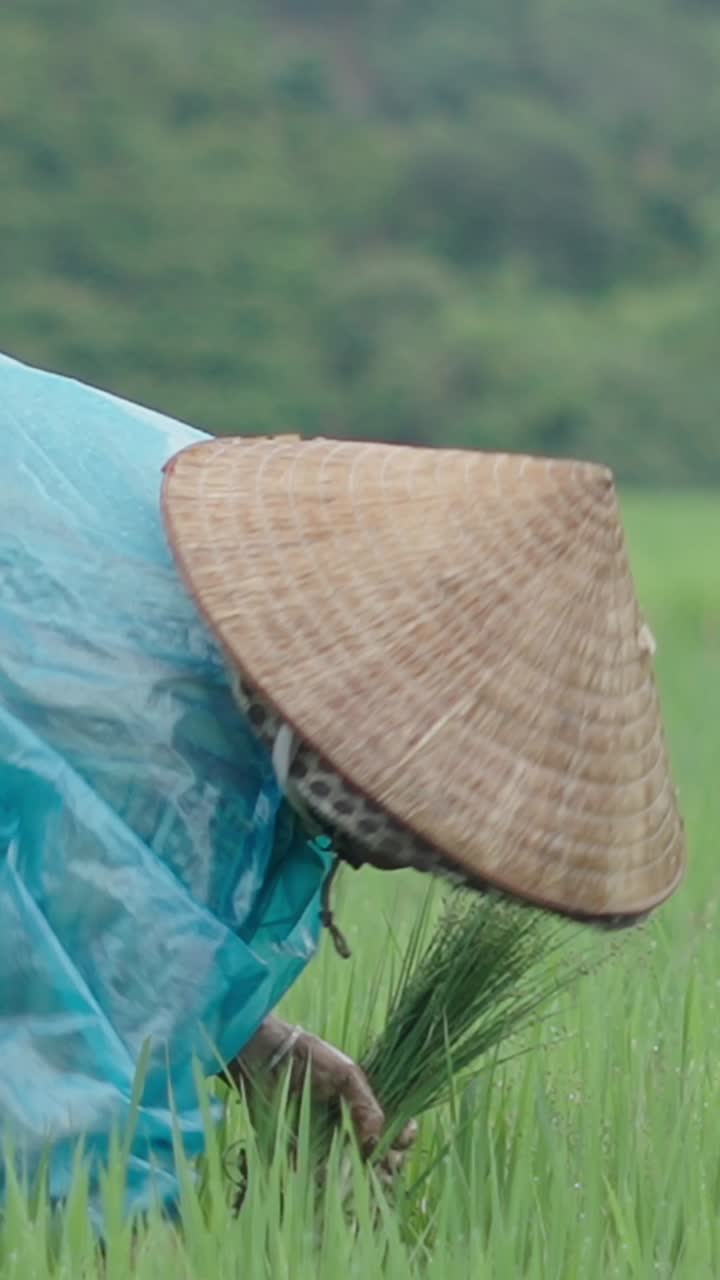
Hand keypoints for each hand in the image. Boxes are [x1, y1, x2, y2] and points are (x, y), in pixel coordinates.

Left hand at [228, 1015, 416, 1175]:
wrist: (268, 1058)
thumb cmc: (310, 1058)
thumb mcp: (346, 1075)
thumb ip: (366, 1105)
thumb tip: (377, 1142)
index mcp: (364, 1106)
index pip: (395, 1128)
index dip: (403, 1137)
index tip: (402, 1140)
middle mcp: (350, 1128)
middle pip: (381, 1155)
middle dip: (391, 1164)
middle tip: (387, 1166)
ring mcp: (328, 1144)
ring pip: (357, 1173)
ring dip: (369, 1181)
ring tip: (373, 1180)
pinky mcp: (303, 1157)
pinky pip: (324, 1181)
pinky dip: (335, 1190)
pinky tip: (343, 1188)